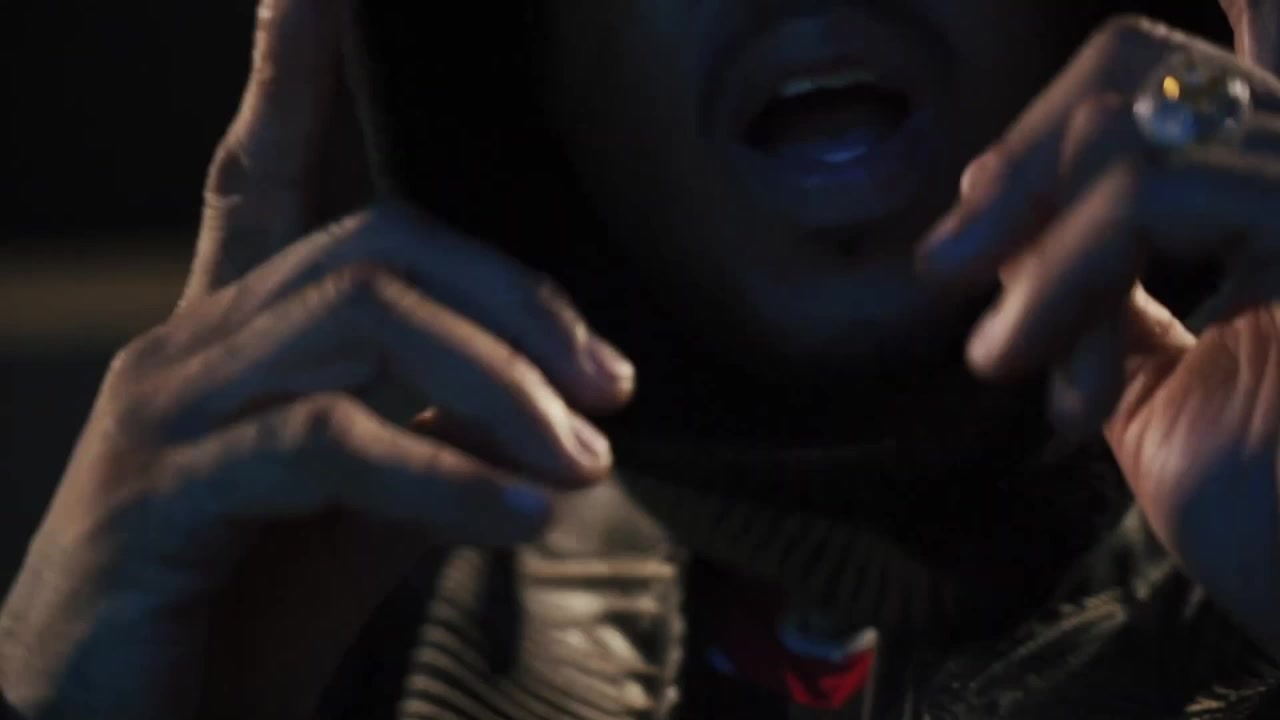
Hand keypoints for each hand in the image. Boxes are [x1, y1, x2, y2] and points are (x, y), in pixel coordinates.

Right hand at [0, 1, 633, 717]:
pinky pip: (328, 443)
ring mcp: (169, 410)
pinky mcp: (163, 491)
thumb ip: (435, 448)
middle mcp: (193, 345)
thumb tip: (546, 422)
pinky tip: (521, 515)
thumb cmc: (239, 613)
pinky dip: (441, 476)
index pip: (270, 173)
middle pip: (375, 248)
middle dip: (511, 302)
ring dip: (497, 389)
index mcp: (239, 338)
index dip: (296, 74)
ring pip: (362, 325)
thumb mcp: (361, 518)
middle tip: (610, 387)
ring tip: (583, 464)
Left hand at [916, 14, 1279, 655]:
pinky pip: (1157, 196)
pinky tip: (1047, 377)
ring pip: (1131, 130)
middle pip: (1142, 63)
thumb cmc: (1261, 510)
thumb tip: (1011, 225)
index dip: (1054, 118)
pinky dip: (1067, 281)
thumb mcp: (1149, 376)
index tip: (973, 217)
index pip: (1169, 69)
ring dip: (1036, 253)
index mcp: (1274, 189)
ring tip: (1004, 356)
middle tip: (948, 265)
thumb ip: (1099, 289)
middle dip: (1022, 161)